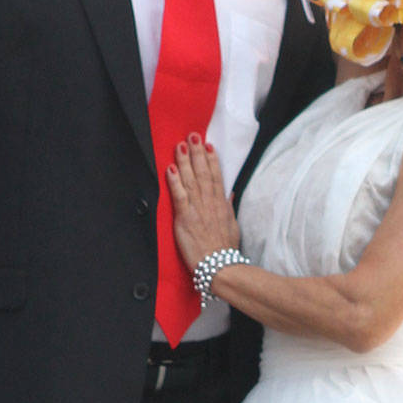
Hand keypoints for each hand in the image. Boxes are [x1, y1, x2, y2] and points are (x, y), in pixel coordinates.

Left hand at [168, 135, 241, 270]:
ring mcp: (198, 209)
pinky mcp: (186, 217)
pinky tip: (170, 169)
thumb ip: (228, 208)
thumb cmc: (225, 250)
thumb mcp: (232, 226)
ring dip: (185, 161)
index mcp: (221, 204)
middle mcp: (210, 203)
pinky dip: (174, 181)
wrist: (220, 266)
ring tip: (181, 145)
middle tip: (193, 135)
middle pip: (203, 172)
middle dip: (198, 153)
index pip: (216, 176)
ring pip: (191, 179)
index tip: (209, 145)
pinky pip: (179, 195)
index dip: (212, 160)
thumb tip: (229, 194)